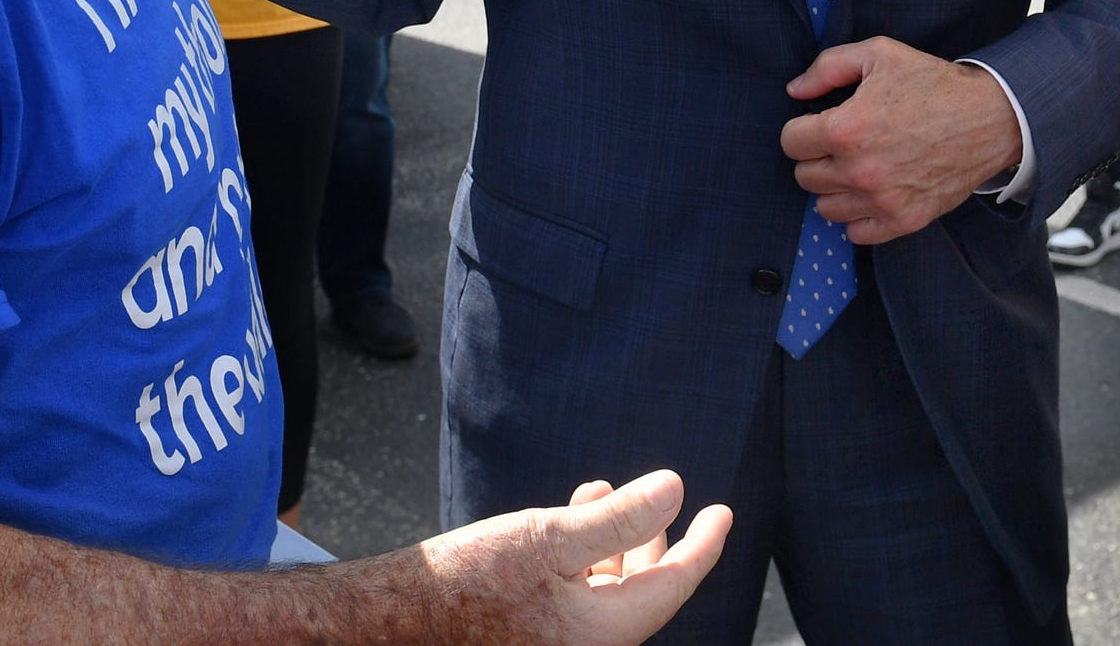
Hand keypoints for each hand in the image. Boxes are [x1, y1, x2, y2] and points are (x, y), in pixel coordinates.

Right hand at [412, 470, 732, 645]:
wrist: (396, 618)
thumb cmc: (469, 578)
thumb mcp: (549, 537)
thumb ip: (619, 518)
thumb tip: (676, 490)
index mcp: (602, 635)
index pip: (673, 587)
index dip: (703, 545)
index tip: (723, 511)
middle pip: (641, 590)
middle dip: (652, 539)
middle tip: (664, 500)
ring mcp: (558, 642)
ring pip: (606, 589)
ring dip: (611, 539)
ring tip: (600, 490)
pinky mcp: (533, 632)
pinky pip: (575, 595)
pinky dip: (581, 555)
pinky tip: (566, 517)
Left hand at [780, 39, 1019, 243]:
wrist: (990, 117)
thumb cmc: (934, 83)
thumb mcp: (879, 54)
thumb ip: (827, 67)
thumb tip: (794, 91)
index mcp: (846, 128)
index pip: (791, 142)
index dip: (803, 128)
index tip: (822, 123)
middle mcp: (859, 170)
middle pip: (804, 176)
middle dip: (817, 157)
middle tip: (843, 143)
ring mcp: (882, 200)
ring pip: (825, 207)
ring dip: (835, 187)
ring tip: (857, 166)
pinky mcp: (904, 220)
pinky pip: (856, 233)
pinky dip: (858, 216)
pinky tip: (872, 192)